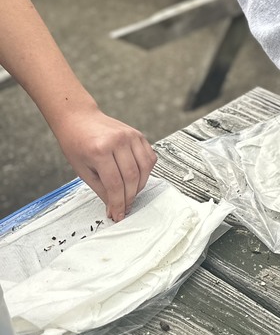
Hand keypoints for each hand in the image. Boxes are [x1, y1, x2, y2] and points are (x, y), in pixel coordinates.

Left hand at [51, 105, 156, 221]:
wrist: (79, 119)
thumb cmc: (76, 144)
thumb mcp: (82, 170)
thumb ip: (100, 188)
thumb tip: (113, 206)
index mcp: (100, 151)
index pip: (115, 184)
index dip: (118, 203)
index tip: (117, 215)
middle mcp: (118, 142)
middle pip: (132, 177)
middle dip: (129, 197)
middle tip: (124, 208)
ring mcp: (131, 136)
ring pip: (145, 168)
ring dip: (140, 186)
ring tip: (130, 194)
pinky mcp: (138, 134)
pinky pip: (149, 157)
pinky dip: (146, 171)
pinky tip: (137, 178)